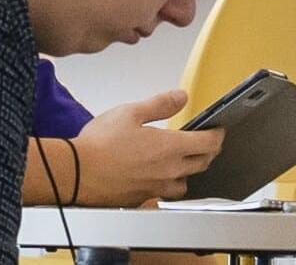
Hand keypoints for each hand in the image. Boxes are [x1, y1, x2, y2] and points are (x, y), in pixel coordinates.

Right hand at [68, 90, 222, 207]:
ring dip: (189, 171)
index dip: (217, 135)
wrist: (77, 173)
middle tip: (206, 143)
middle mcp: (169, 170)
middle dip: (208, 151)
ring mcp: (157, 188)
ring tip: (183, 161)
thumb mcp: (130, 112)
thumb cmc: (99, 145)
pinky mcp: (143, 199)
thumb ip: (160, 104)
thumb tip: (181, 97)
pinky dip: (168, 184)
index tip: (218, 130)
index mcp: (170, 147)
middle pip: (202, 163)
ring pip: (185, 182)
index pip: (208, 143)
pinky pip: (165, 193)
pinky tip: (157, 177)